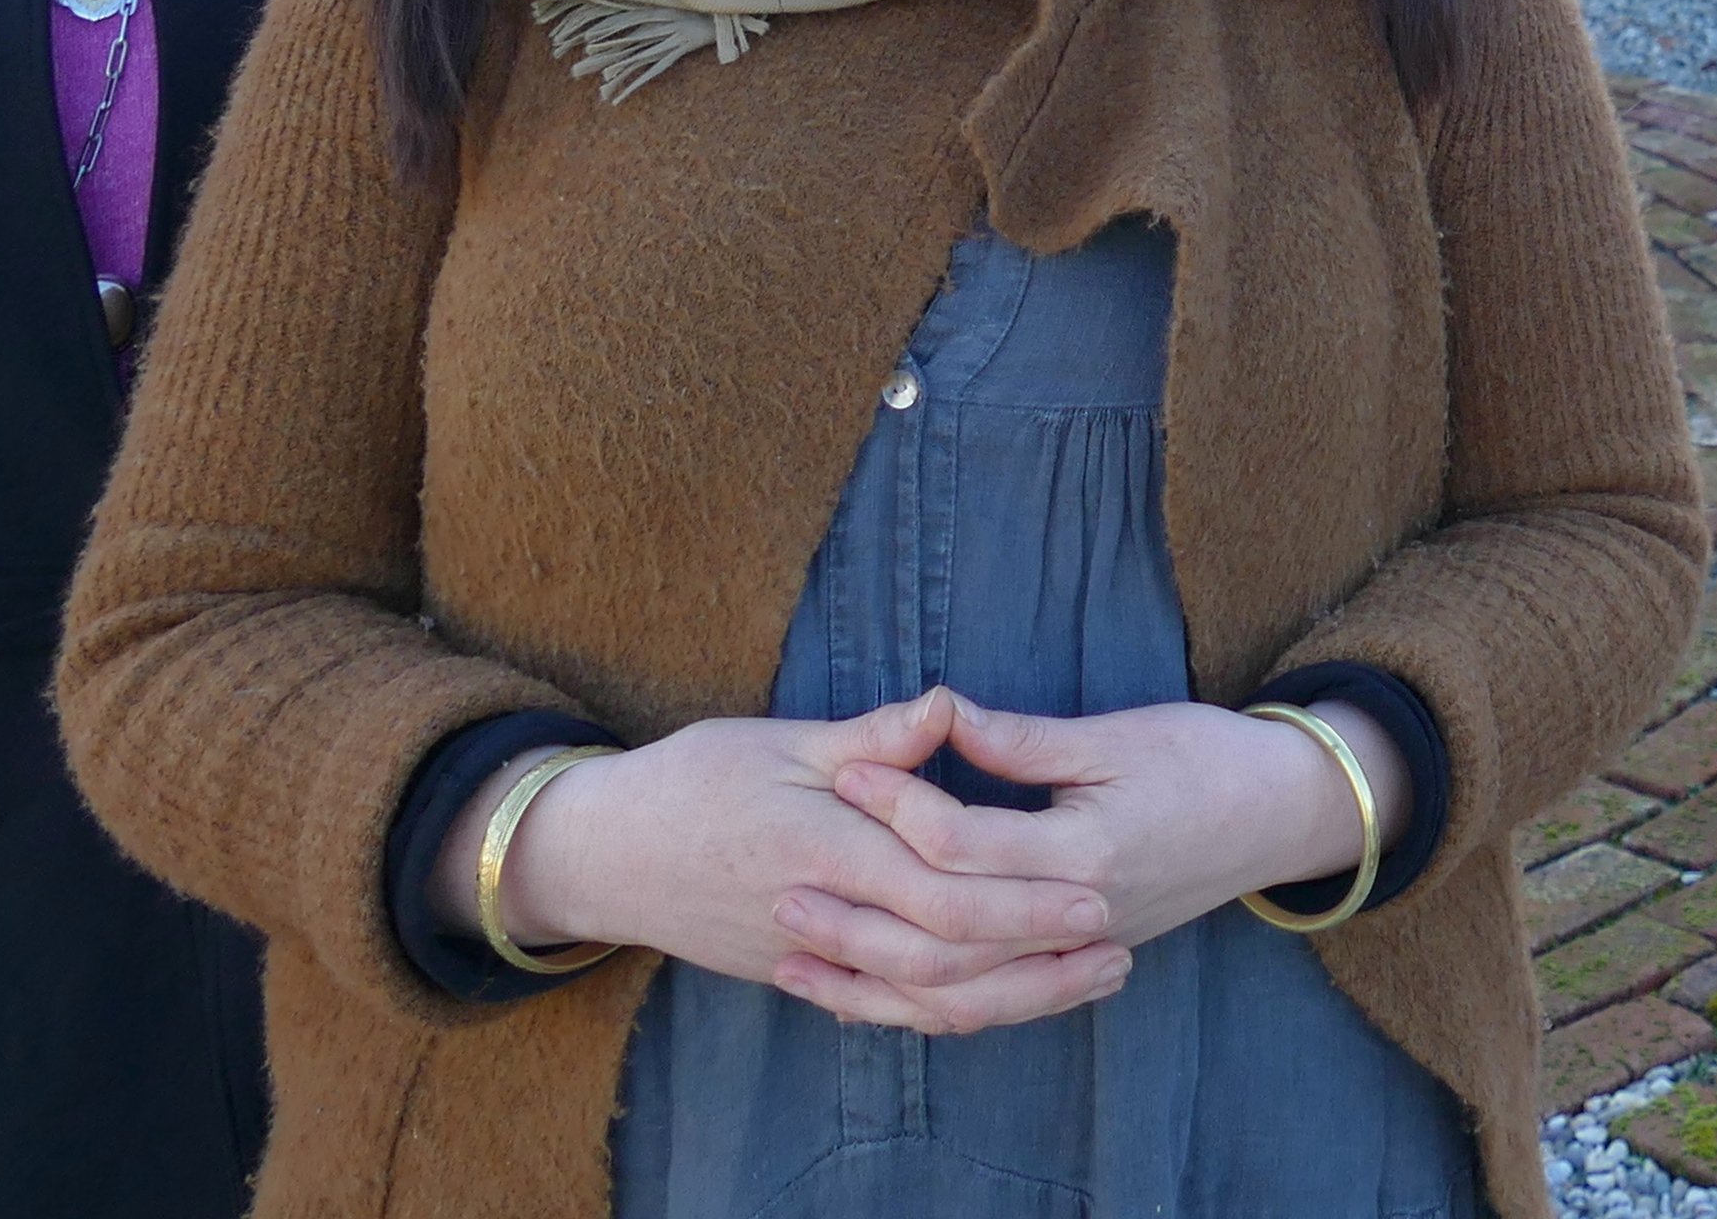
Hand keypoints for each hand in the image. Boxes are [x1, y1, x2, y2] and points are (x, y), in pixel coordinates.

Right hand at [455, 702, 1127, 1033]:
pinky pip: (883, 1009)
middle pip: (945, 954)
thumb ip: (871, 740)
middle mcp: (819, 915)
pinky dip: (946, 1010)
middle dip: (1035, 954)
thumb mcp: (779, 739)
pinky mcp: (797, 977)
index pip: (939, 886)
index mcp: (821, 846)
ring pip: (920, 998)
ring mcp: (805, 958)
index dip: (1021, 896)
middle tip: (1113, 940)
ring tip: (1081, 978)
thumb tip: (947, 706)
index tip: (1094, 888)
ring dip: (1008, 993)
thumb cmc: (692, 778)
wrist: (603, 853)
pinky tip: (1001, 998)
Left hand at [827, 693, 1413, 957]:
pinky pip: (988, 1006)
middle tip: (784, 886)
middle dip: (858, 916)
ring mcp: (1077, 952)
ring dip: (873, 981)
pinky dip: (922, 1007)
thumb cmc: (1203, 757)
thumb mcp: (1115, 733)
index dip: (896, 803)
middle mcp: (1077, 916)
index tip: (842, 767)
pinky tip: (866, 993)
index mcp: (1084, 851)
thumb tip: (936, 712)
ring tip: (802, 958)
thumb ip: (1019, 739)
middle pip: (944, 937)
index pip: (963, 843)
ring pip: (958, 992)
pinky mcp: (1076, 965)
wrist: (1280, 813)